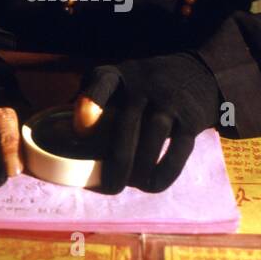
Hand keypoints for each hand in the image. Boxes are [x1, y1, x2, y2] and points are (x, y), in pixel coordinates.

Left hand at [76, 53, 221, 193]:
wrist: (199, 73)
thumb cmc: (146, 84)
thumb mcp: (120, 78)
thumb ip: (93, 99)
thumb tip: (61, 131)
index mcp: (119, 76)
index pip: (102, 82)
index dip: (91, 103)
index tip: (80, 131)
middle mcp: (144, 86)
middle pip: (128, 123)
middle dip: (118, 160)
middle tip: (109, 187)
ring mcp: (169, 101)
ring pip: (154, 137)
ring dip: (142, 167)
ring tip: (133, 185)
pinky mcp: (191, 118)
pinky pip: (179, 148)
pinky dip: (166, 171)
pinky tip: (154, 185)